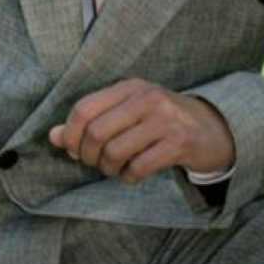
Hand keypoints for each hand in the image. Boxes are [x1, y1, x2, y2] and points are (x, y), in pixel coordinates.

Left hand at [48, 78, 234, 183]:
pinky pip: (138, 168)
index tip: (75, 150)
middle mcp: (146, 97)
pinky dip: (129, 177)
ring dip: (109, 169)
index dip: (71, 135)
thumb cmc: (160, 120)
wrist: (210, 128)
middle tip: (97, 163)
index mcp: (130, 86)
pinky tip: (134, 173)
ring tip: (116, 168)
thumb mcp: (127, 112)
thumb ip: (91, 121)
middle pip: (96, 133)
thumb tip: (53, 136)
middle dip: (89, 156)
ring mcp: (164, 119)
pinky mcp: (178, 142)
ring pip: (115, 152)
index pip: (84, 109)